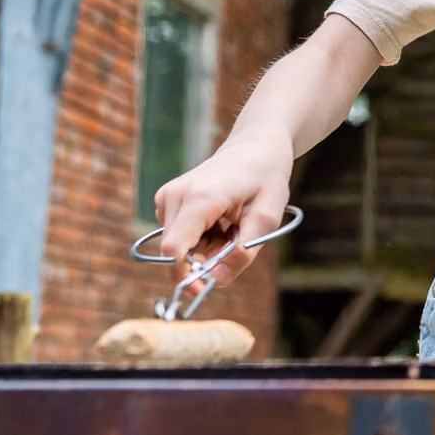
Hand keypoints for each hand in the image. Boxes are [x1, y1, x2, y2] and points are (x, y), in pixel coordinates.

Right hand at [153, 134, 292, 292]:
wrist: (255, 145)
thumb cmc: (266, 177)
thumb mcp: (268, 218)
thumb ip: (244, 253)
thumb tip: (217, 281)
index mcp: (201, 198)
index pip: (174, 250)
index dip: (185, 277)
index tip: (203, 289)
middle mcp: (176, 195)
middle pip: (177, 251)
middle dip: (204, 259)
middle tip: (236, 242)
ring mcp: (168, 195)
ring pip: (178, 244)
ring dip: (205, 247)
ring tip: (232, 225)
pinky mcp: (166, 198)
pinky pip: (178, 233)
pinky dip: (200, 236)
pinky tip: (220, 220)